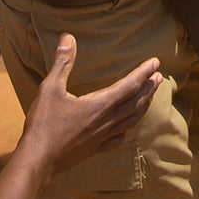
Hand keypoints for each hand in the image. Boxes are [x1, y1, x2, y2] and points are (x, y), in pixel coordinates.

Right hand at [20, 34, 161, 173]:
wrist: (39, 160)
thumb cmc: (44, 124)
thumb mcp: (50, 88)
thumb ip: (62, 63)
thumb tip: (68, 38)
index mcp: (99, 105)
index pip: (129, 85)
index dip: (144, 72)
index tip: (156, 62)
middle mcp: (106, 121)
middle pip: (135, 103)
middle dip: (149, 88)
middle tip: (159, 77)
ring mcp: (102, 137)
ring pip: (131, 120)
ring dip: (143, 107)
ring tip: (150, 98)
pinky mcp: (95, 149)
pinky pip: (118, 139)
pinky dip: (127, 129)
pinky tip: (127, 128)